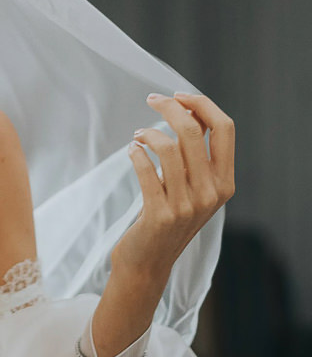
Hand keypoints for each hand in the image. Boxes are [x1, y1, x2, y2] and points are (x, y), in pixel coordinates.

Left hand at [111, 92, 234, 276]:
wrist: (149, 261)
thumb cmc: (168, 215)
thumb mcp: (191, 186)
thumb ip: (195, 154)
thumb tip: (190, 110)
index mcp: (225, 182)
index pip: (226, 129)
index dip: (202, 104)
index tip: (178, 95)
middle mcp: (211, 193)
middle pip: (194, 131)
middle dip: (170, 107)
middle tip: (152, 100)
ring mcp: (187, 205)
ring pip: (168, 147)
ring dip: (148, 133)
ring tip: (138, 136)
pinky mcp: (161, 214)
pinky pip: (146, 169)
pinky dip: (136, 153)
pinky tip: (131, 151)